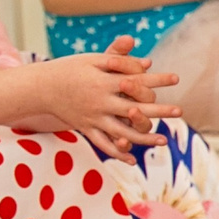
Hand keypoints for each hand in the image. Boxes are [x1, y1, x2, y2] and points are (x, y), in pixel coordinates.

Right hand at [36, 43, 179, 157]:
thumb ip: (119, 60)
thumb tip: (146, 63)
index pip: (136, 81)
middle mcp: (100, 102)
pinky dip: (117, 152)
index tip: (176, 78)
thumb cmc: (68, 69)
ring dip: (144, 137)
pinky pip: (103, 143)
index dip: (157, 79)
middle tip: (179, 111)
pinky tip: (133, 159)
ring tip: (163, 140)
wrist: (40, 88)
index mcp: (103, 83)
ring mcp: (93, 118)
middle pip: (134, 108)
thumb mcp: (91, 59)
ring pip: (122, 131)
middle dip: (158, 110)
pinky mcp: (85, 128)